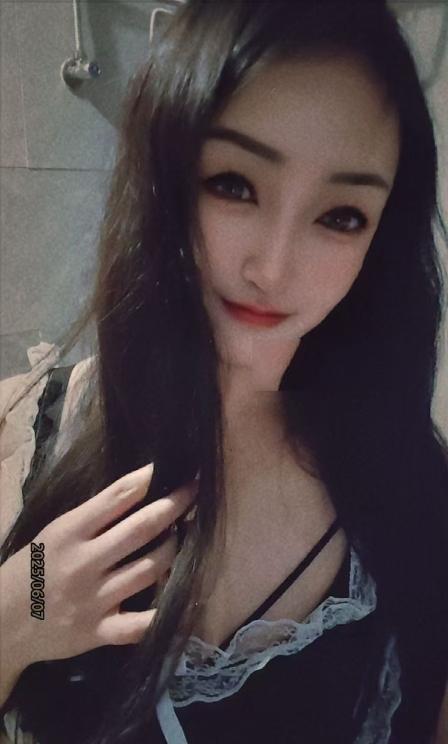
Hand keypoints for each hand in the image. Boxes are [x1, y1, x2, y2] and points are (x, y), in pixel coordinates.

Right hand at [0, 463, 196, 667]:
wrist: (2, 622)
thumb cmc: (33, 569)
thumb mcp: (54, 533)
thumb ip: (92, 517)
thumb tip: (139, 489)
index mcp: (69, 532)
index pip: (117, 497)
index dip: (150, 479)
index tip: (173, 468)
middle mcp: (83, 563)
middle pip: (141, 529)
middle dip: (174, 506)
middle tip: (196, 491)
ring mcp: (93, 599)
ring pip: (150, 568)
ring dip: (174, 549)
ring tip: (186, 536)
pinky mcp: (99, 632)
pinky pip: (140, 625)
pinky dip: (167, 614)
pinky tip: (188, 601)